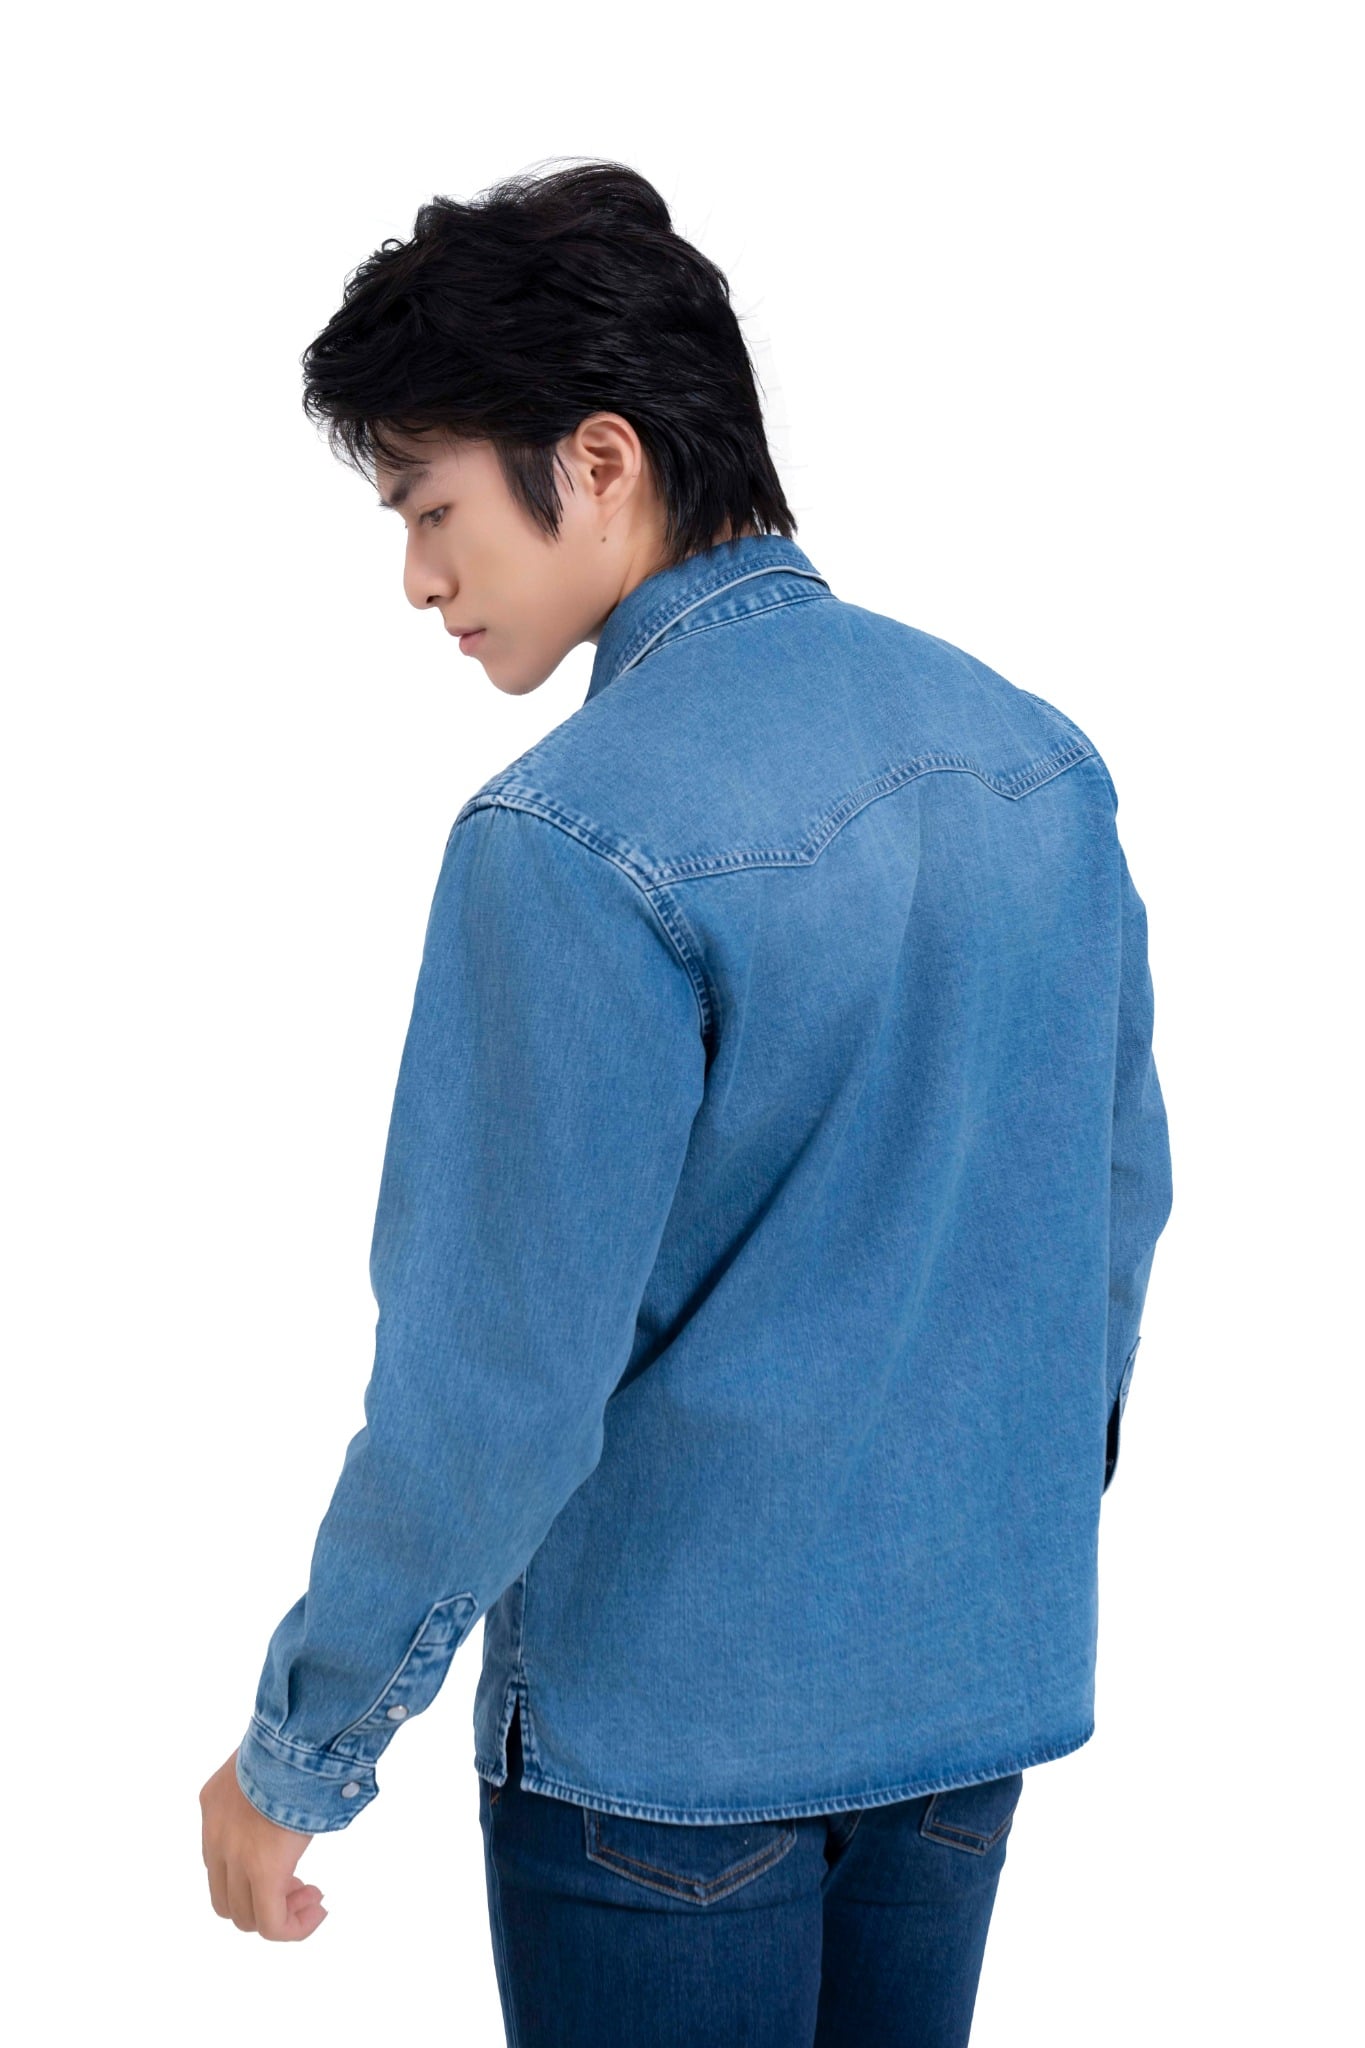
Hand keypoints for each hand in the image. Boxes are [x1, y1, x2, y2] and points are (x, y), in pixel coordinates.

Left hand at [200, 1748, 327, 1939]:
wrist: (300, 1735)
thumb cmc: (296, 1735)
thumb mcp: (272, 1759)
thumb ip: (274, 1780)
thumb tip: (300, 1781)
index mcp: (214, 1803)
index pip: (219, 1860)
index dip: (251, 1873)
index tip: (286, 1863)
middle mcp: (215, 1835)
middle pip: (226, 1896)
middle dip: (263, 1899)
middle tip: (300, 1886)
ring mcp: (234, 1855)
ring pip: (245, 1915)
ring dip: (280, 1913)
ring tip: (312, 1900)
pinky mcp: (261, 1871)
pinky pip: (271, 1923)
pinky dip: (294, 1928)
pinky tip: (318, 1913)